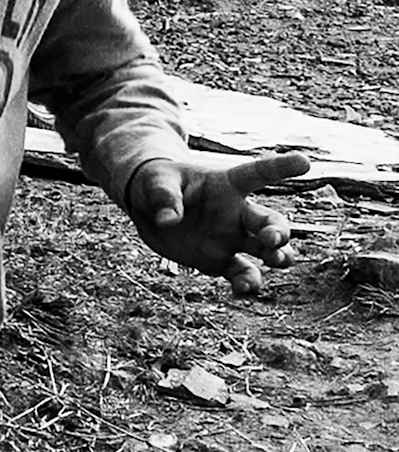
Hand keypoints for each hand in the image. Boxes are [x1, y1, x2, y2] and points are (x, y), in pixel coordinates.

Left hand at [124, 151, 309, 294]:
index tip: (305, 162)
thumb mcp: (155, 181)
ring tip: (274, 261)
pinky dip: (246, 283)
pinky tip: (242, 289)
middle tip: (272, 239)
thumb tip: (168, 220)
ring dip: (277, 257)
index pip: (258, 173)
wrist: (146, 207)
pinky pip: (241, 274)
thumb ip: (164, 196)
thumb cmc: (156, 183)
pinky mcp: (219, 260)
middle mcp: (236, 213)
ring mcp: (231, 238)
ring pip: (266, 251)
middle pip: (271, 221)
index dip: (281, 167)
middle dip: (280, 231)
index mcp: (226, 185)